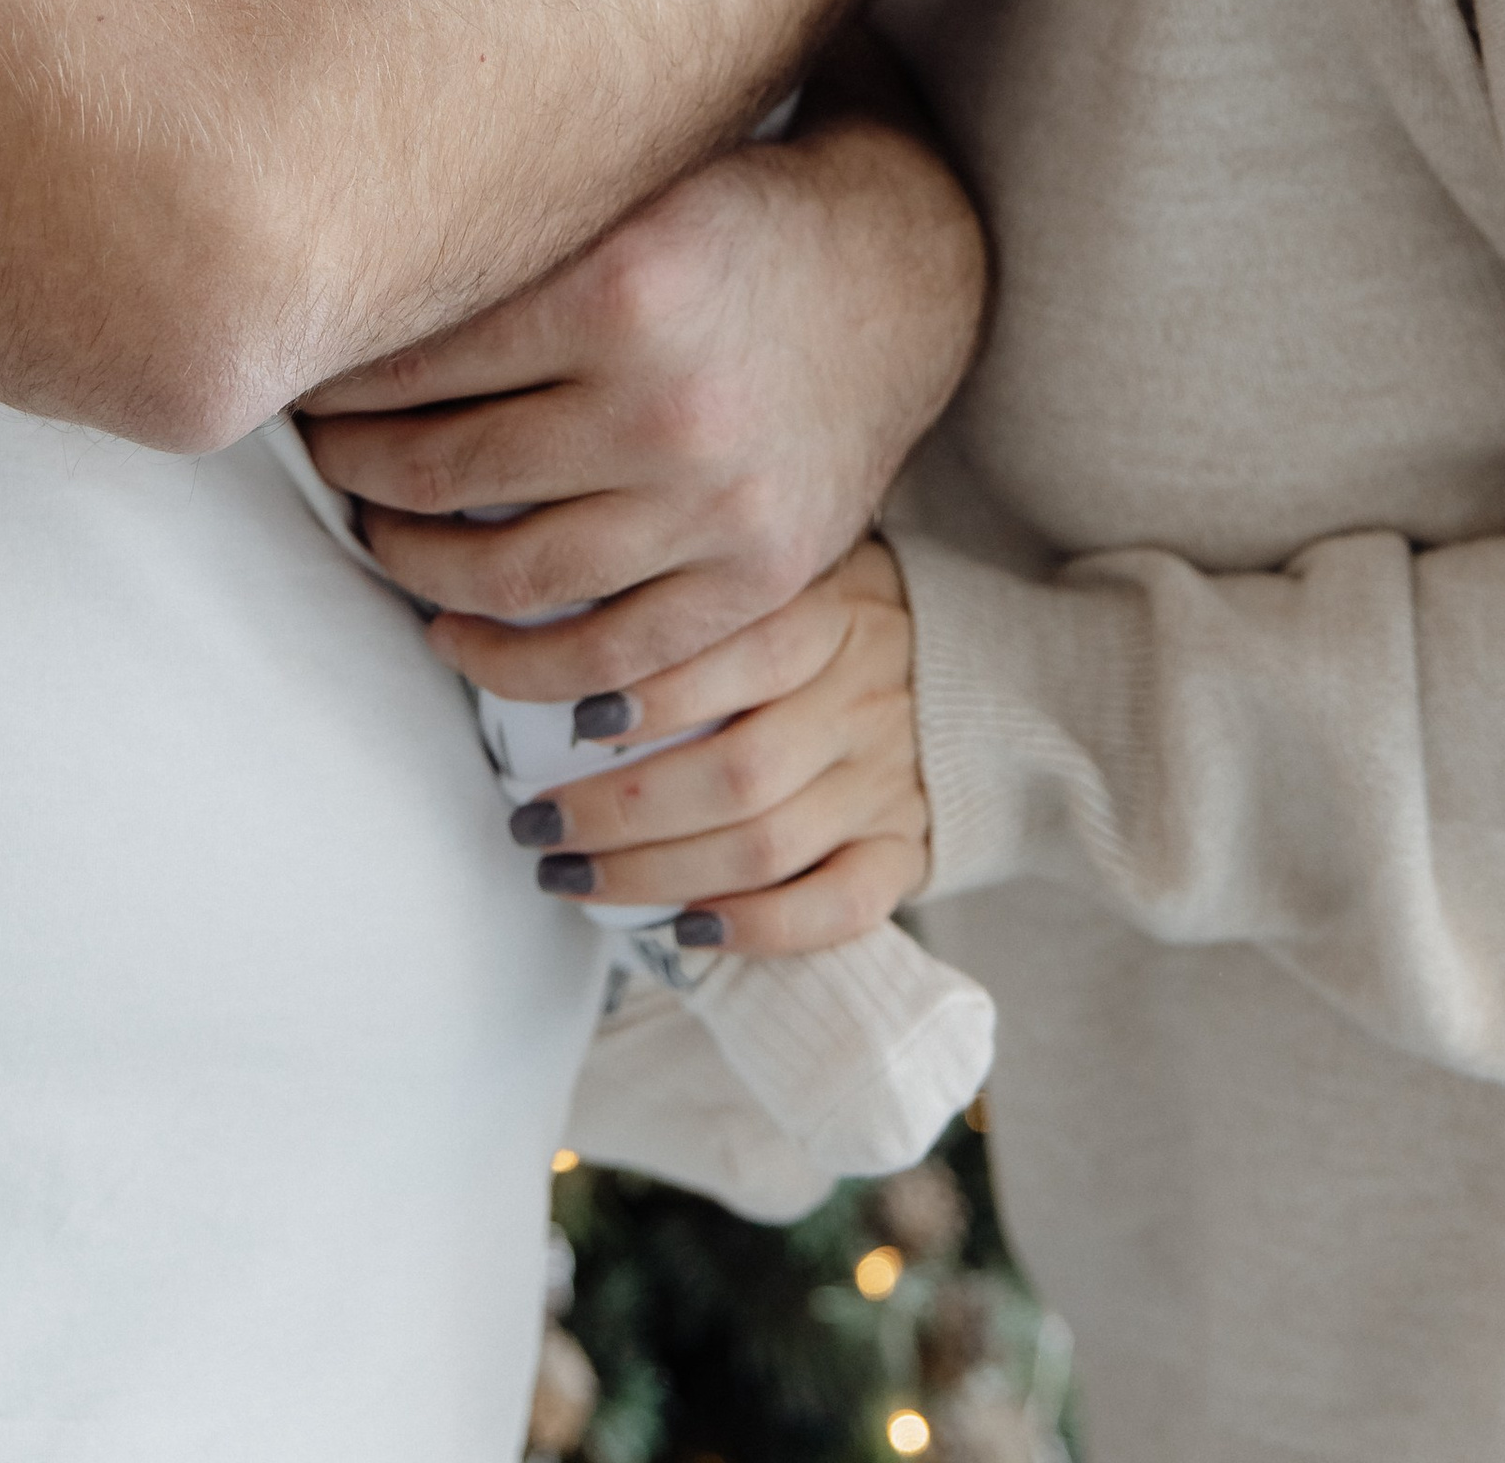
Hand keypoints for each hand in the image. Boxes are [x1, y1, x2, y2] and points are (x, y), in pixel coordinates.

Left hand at [299, 111, 983, 699]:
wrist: (901, 269)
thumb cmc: (729, 220)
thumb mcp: (624, 194)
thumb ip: (507, 246)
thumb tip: (343, 303)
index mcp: (620, 284)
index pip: (419, 360)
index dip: (338, 382)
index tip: (300, 385)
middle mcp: (665, 399)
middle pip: (446, 467)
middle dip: (355, 469)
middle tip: (320, 460)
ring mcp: (715, 500)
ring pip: (508, 570)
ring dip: (413, 562)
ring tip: (374, 534)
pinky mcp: (759, 574)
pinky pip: (607, 652)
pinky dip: (511, 661)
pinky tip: (452, 633)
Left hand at [509, 538, 924, 950]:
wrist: (971, 678)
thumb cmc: (830, 627)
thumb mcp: (786, 577)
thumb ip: (709, 595)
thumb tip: (561, 620)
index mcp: (831, 615)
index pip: (741, 651)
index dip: (652, 693)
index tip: (570, 722)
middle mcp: (864, 699)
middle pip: (735, 772)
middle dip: (616, 810)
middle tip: (534, 824)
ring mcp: (887, 782)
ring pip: (764, 846)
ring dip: (651, 875)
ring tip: (568, 876)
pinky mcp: (906, 850)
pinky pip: (837, 907)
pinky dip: (755, 928)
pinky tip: (684, 928)